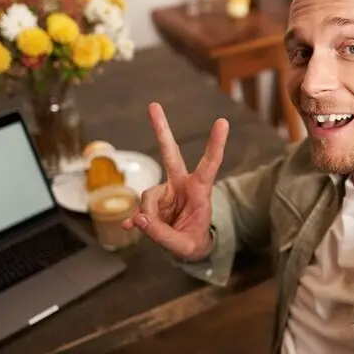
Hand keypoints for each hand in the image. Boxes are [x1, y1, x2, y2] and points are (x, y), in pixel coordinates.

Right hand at [123, 102, 228, 260]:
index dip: (215, 145)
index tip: (222, 122)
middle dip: (161, 130)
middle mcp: (181, 185)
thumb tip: (138, 219)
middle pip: (170, 153)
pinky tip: (131, 226)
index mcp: (200, 191)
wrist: (190, 248)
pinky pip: (139, 208)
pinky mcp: (153, 201)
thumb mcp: (184, 246)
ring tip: (158, 232)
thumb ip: (162, 234)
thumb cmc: (195, 243)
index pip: (210, 165)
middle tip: (153, 105)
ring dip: (148, 217)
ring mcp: (165, 192)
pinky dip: (136, 219)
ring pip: (147, 197)